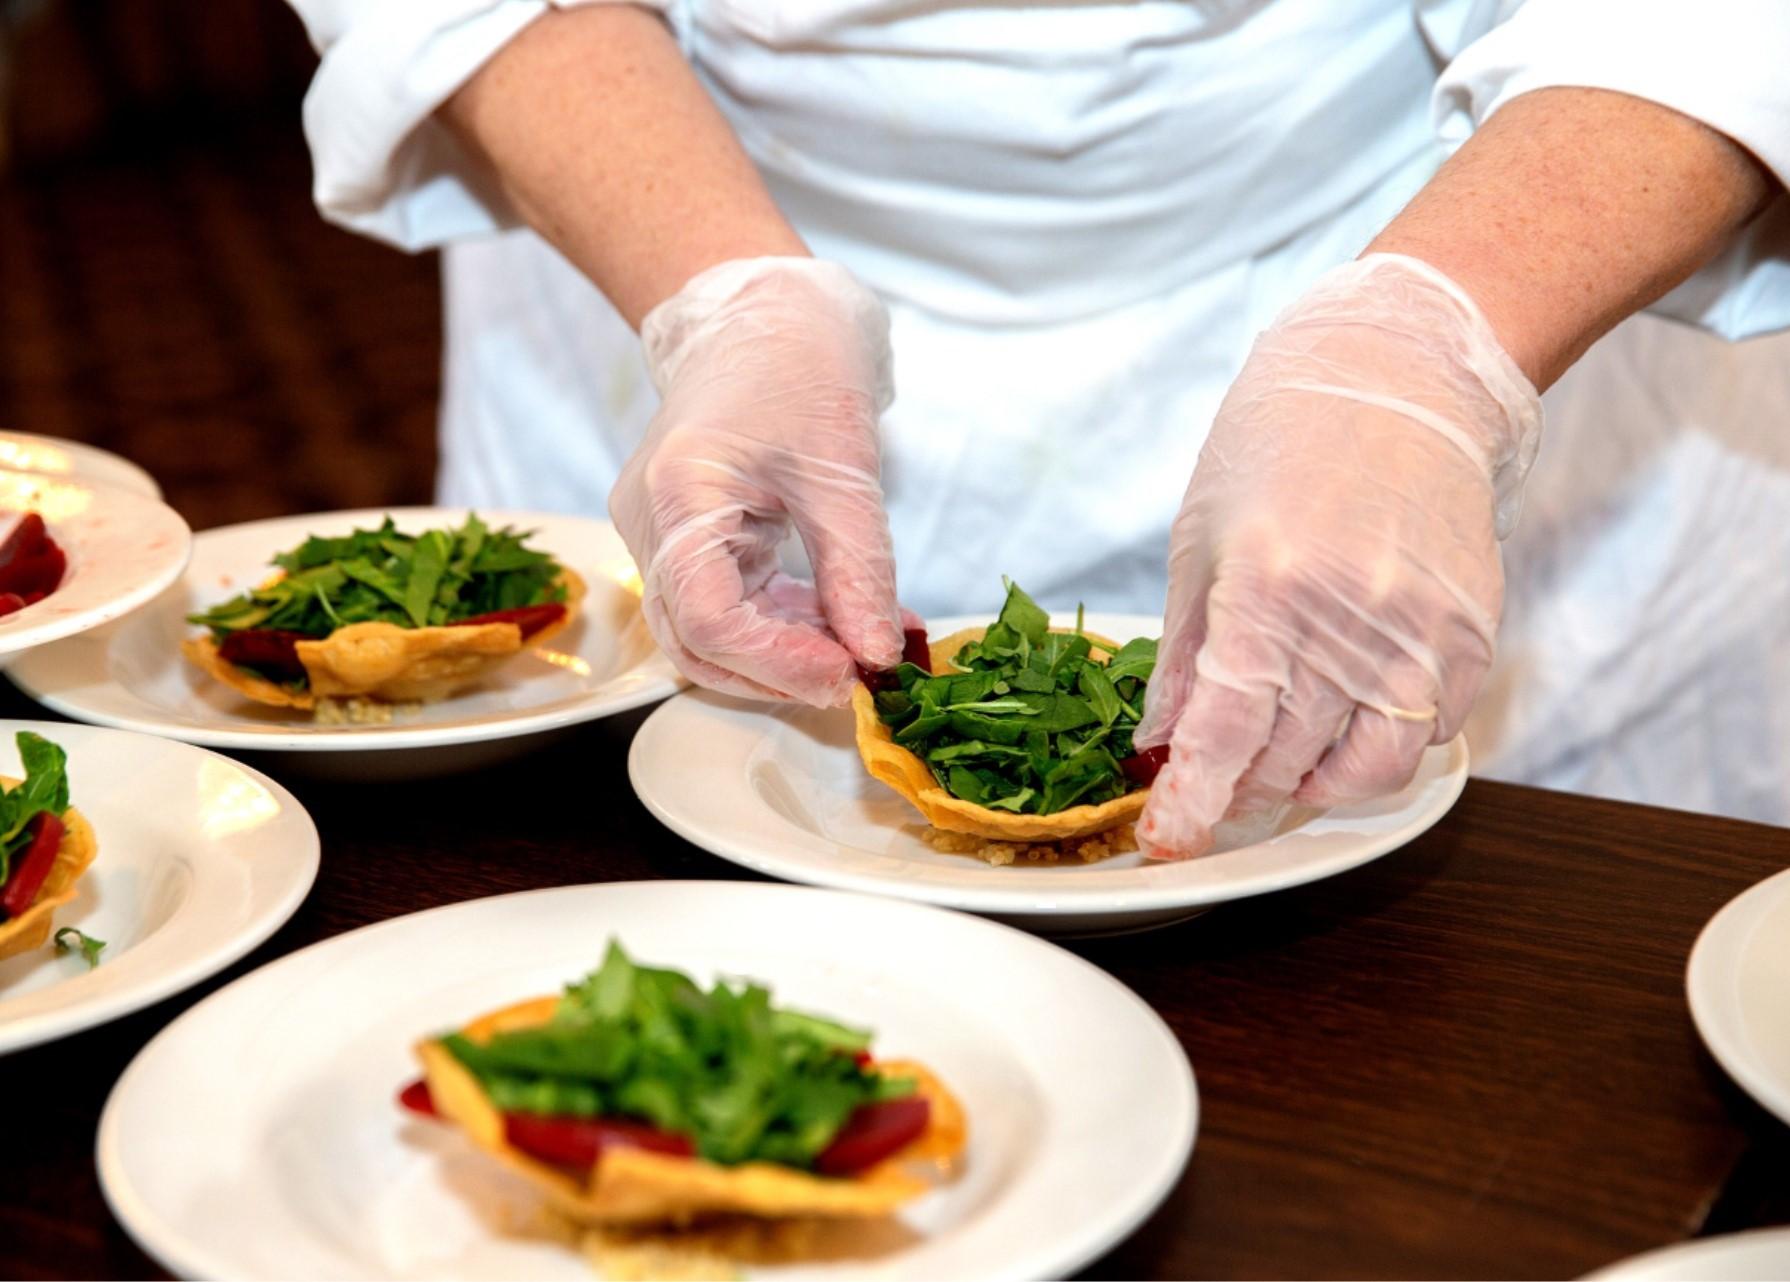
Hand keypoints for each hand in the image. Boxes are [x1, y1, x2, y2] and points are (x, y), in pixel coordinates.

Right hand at [612, 257, 904, 705]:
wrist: (764, 313)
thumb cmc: (799, 366)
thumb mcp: (844, 471)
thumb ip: (859, 571)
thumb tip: (878, 655)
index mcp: (679, 495)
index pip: (709, 618)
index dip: (779, 663)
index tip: (849, 675)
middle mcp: (651, 523)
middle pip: (697, 641)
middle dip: (779, 673)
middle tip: (858, 679)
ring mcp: (660, 533)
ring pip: (706, 634)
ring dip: (782, 655)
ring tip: (859, 649)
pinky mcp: (683, 537)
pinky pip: (723, 604)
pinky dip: (780, 626)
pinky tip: (840, 623)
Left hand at [1134, 254, 1541, 857]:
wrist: (1400, 375)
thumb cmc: (1282, 442)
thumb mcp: (1200, 541)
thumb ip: (1185, 656)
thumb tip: (1160, 744)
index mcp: (1268, 590)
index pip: (1226, 735)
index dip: (1191, 800)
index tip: (1167, 840)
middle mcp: (1351, 621)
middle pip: (1286, 760)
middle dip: (1238, 793)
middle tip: (1210, 791)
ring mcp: (1422, 634)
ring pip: (1364, 771)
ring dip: (1308, 787)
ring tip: (1275, 768)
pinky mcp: (1472, 636)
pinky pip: (1423, 736)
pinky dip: (1374, 752)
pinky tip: (1340, 728)